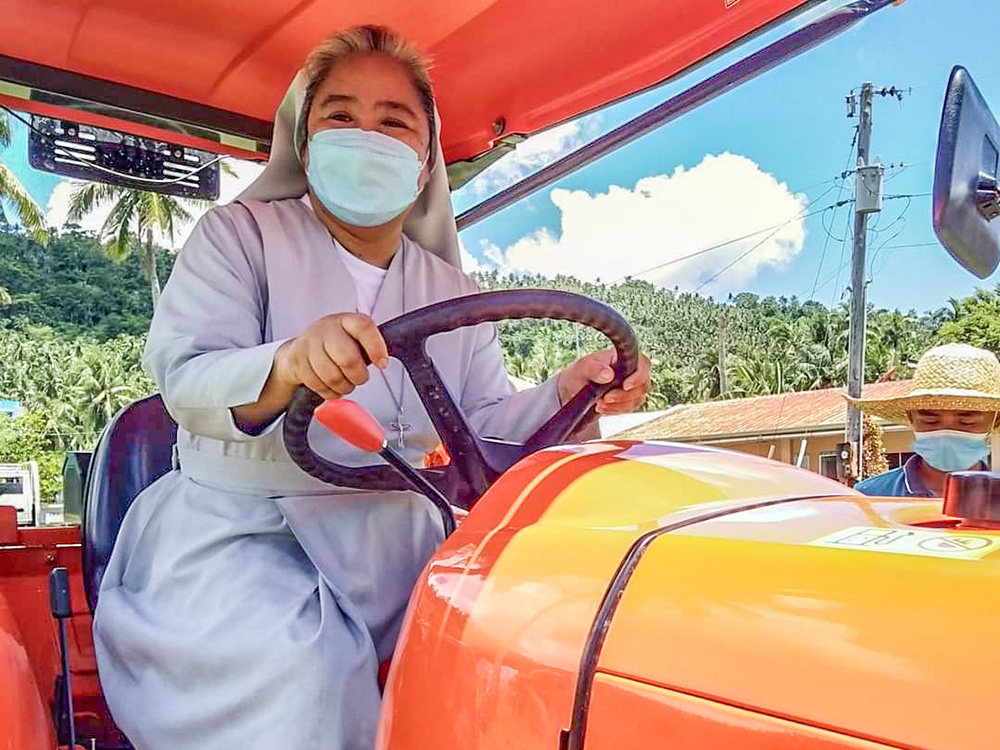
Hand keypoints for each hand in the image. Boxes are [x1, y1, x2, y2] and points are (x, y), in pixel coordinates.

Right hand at [274, 313, 388, 399]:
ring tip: (346, 383)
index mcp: (346, 321)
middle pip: (348, 358)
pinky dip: (329, 392)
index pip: (364, 327)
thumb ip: (369, 346)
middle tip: (360, 378)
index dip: (376, 347)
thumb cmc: (334, 346)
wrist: (298, 351)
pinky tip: (331, 386)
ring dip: (344, 387)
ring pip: (332, 377)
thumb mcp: (353, 339)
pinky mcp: (297, 362)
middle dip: (358, 376)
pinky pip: (319, 385)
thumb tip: (383, 361)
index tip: (382, 363)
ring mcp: (309, 344)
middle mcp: (327, 329)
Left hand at [556, 348, 650, 414]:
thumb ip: (594, 369)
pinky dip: (615, 410)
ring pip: (637, 399)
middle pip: (643, 385)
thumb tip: (608, 374)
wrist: (573, 390)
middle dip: (624, 395)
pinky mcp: (628, 400)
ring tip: (600, 403)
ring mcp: (631, 386)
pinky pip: (629, 408)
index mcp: (623, 358)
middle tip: (605, 398)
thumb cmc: (579, 374)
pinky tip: (602, 408)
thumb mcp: (582, 368)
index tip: (625, 386)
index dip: (639, 376)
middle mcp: (631, 371)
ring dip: (619, 405)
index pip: (644, 364)